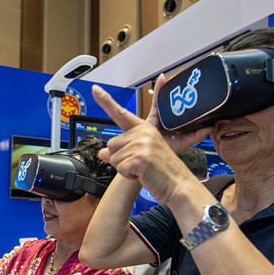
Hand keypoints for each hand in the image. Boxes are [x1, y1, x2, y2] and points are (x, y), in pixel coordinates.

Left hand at [92, 84, 210, 202]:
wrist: (179, 185)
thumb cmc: (161, 171)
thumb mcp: (138, 157)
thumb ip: (120, 151)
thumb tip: (102, 152)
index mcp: (144, 128)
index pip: (120, 113)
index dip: (106, 101)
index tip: (95, 88)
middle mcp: (143, 132)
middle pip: (111, 145)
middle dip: (120, 159)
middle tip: (140, 164)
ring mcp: (142, 144)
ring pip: (113, 158)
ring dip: (125, 169)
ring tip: (144, 169)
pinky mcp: (140, 158)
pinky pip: (120, 169)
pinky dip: (129, 176)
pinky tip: (143, 175)